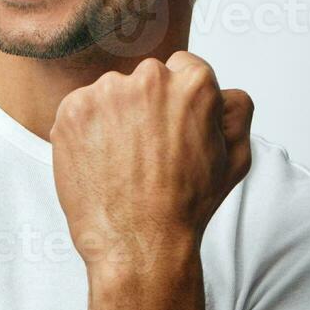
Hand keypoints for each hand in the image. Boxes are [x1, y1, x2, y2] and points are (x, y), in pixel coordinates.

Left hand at [50, 51, 253, 282]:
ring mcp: (106, 92)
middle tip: (147, 150)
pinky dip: (85, 131)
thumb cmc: (185, 206)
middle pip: (146, 79)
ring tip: (122, 160)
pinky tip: (99, 161)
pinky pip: (80, 110)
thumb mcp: (235, 159)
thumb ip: (236, 112)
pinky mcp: (72, 110)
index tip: (172, 125)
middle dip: (146, 106)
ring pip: (111, 94)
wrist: (138, 242)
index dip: (179, 100)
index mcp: (193, 84)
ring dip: (114, 117)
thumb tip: (223, 91)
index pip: (184, 67)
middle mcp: (149, 79)